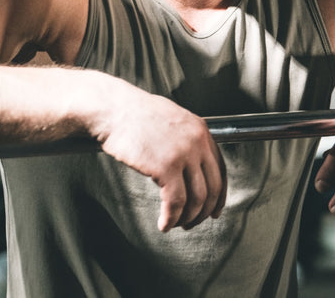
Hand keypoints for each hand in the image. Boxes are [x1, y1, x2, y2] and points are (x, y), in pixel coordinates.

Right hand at [91, 80, 226, 231]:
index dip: (219, 196)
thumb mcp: (171, 120)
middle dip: (204, 212)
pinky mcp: (166, 167)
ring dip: (187, 218)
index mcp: (201, 130)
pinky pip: (176, 202)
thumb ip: (186, 140)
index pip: (220, 171)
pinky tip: (164, 224)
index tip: (214, 211)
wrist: (114, 109)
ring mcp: (184, 154)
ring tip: (175, 225)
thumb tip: (191, 166)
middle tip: (192, 223)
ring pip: (196, 199)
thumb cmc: (136, 116)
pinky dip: (171, 218)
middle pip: (212, 188)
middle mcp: (198, 142)